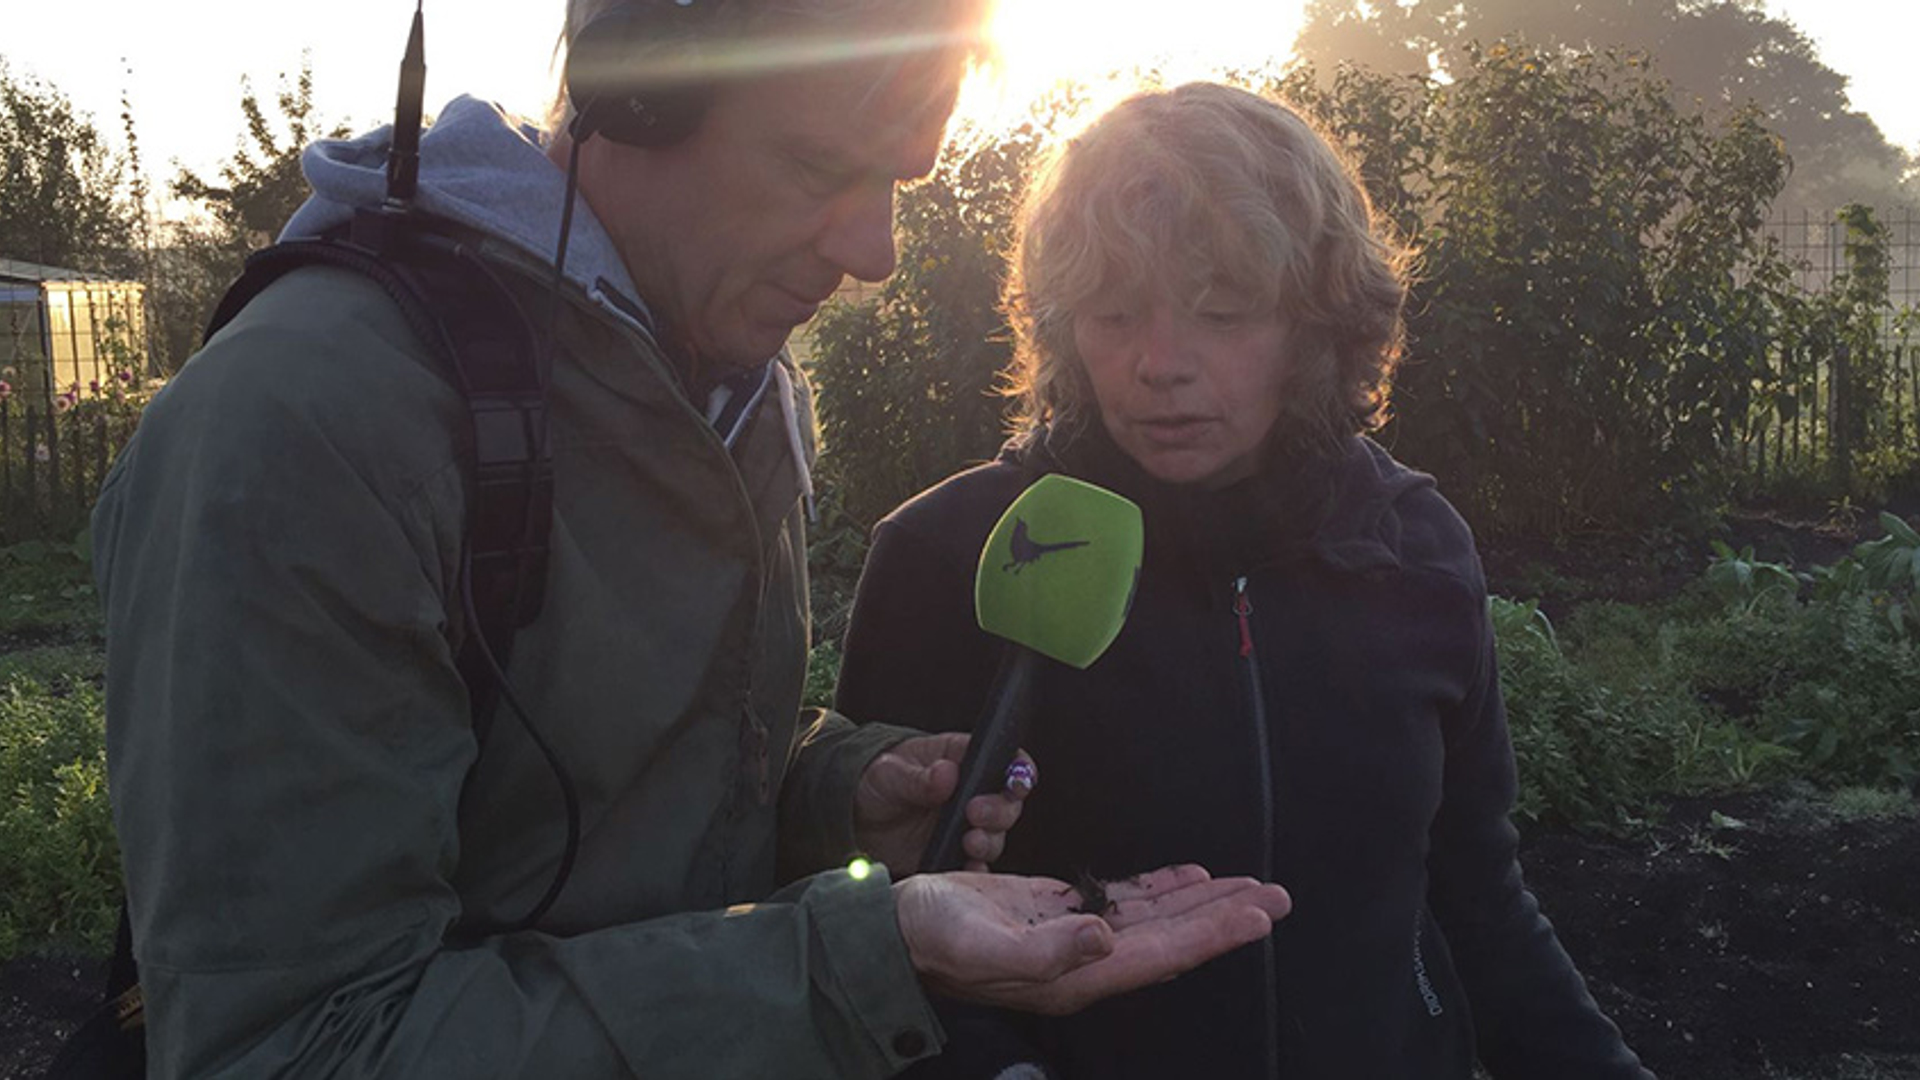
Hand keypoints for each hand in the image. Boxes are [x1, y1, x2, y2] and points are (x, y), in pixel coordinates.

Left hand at [854, 733, 1034, 875]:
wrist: (851, 816)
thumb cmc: (873, 779)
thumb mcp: (888, 772)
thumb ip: (918, 777)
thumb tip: (946, 773)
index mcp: (962, 760)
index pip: (1006, 761)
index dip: (1018, 772)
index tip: (1013, 782)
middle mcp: (970, 793)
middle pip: (1007, 803)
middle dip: (1000, 810)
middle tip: (976, 814)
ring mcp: (963, 825)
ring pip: (995, 836)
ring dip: (989, 840)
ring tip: (968, 841)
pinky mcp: (952, 853)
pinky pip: (974, 864)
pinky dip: (975, 869)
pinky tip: (967, 867)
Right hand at [894, 864, 1290, 1015]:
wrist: (891, 932)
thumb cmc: (928, 938)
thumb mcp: (978, 944)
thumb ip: (1043, 951)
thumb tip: (1101, 937)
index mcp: (1074, 975)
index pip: (1160, 954)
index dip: (1211, 935)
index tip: (1257, 915)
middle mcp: (1085, 961)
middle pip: (1172, 938)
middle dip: (1225, 917)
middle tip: (1276, 896)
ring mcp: (1074, 937)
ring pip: (1156, 919)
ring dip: (1203, 902)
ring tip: (1249, 887)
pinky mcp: (1058, 912)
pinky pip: (1125, 901)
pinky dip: (1161, 889)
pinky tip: (1187, 880)